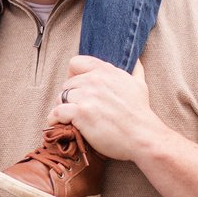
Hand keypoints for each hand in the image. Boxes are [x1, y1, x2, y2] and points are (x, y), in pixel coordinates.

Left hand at [48, 57, 165, 160]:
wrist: (142, 136)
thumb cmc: (140, 112)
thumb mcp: (139, 84)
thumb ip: (135, 70)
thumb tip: (136, 59)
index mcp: (105, 71)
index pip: (75, 63)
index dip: (72, 75)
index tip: (77, 87)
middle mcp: (94, 80)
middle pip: (66, 84)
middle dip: (69, 97)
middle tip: (76, 109)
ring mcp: (87, 96)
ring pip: (60, 98)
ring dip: (62, 109)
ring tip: (70, 119)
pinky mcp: (81, 113)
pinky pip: (56, 112)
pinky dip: (55, 119)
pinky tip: (59, 124)